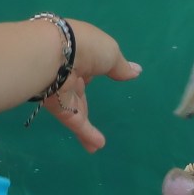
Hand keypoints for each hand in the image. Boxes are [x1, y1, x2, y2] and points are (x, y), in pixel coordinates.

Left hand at [39, 17, 141, 152]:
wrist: (57, 54)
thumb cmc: (87, 47)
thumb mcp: (111, 54)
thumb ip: (121, 67)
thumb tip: (136, 71)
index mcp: (80, 53)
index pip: (87, 66)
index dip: (95, 71)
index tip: (104, 77)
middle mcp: (68, 71)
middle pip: (79, 90)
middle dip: (83, 100)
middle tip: (89, 112)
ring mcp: (62, 90)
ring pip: (76, 110)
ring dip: (86, 127)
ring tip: (96, 147)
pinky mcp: (57, 106)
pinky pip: (74, 121)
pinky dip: (86, 133)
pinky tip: (97, 146)